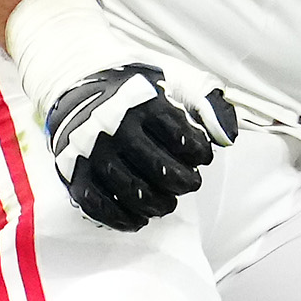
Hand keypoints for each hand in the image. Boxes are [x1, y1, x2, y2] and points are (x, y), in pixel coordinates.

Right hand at [44, 62, 236, 229]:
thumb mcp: (173, 82)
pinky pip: (98, 205)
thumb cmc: (134, 90)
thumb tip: (227, 136)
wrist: (75, 82)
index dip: (199, 153)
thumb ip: (206, 104)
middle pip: (159, 170)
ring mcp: (91, 151)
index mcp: (142, 103)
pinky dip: (121, 218)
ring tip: (167, 203)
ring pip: (131, 191)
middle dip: (183, 183)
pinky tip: (138, 219)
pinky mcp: (73, 171)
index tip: (201, 157)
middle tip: (190, 184)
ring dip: (157, 204)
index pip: (181, 138)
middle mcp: (114, 126)